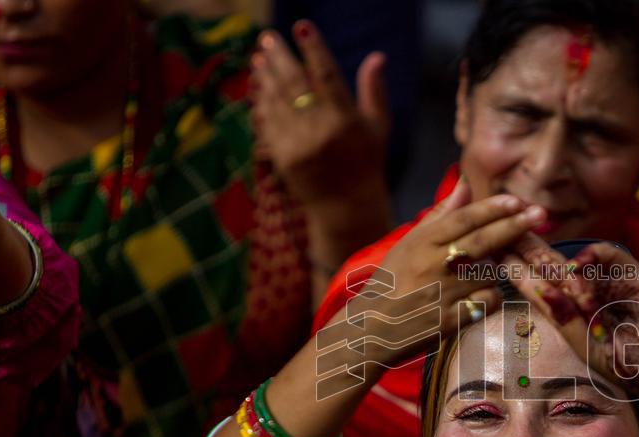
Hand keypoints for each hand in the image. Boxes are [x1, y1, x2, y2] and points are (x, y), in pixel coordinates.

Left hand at [250, 21, 389, 208]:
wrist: (346, 206)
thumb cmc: (366, 161)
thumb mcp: (379, 127)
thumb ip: (374, 90)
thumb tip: (377, 56)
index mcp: (347, 122)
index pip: (327, 77)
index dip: (314, 50)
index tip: (302, 27)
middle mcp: (321, 132)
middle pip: (294, 84)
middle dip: (279, 57)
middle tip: (268, 37)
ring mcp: (299, 146)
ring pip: (277, 101)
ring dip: (266, 76)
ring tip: (260, 56)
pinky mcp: (282, 158)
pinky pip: (268, 122)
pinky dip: (262, 101)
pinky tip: (260, 85)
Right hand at [352, 181, 545, 366]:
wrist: (370, 328)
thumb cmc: (392, 282)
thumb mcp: (409, 244)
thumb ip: (440, 216)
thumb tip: (466, 186)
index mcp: (422, 243)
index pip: (463, 220)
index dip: (491, 208)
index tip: (516, 200)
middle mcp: (433, 265)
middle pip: (482, 241)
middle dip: (514, 225)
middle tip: (540, 214)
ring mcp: (442, 294)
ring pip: (489, 275)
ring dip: (496, 272)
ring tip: (481, 276)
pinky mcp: (449, 321)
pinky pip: (486, 303)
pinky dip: (490, 298)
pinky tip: (480, 299)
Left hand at [504, 236, 638, 408]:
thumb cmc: (628, 367)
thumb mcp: (588, 347)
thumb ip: (565, 320)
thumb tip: (539, 290)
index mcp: (567, 312)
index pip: (535, 286)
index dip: (514, 270)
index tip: (489, 254)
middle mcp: (583, 293)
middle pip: (549, 265)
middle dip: (526, 247)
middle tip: (503, 230)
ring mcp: (605, 280)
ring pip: (573, 258)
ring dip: (552, 253)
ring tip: (529, 244)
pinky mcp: (631, 272)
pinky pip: (609, 254)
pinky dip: (593, 256)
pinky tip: (578, 266)